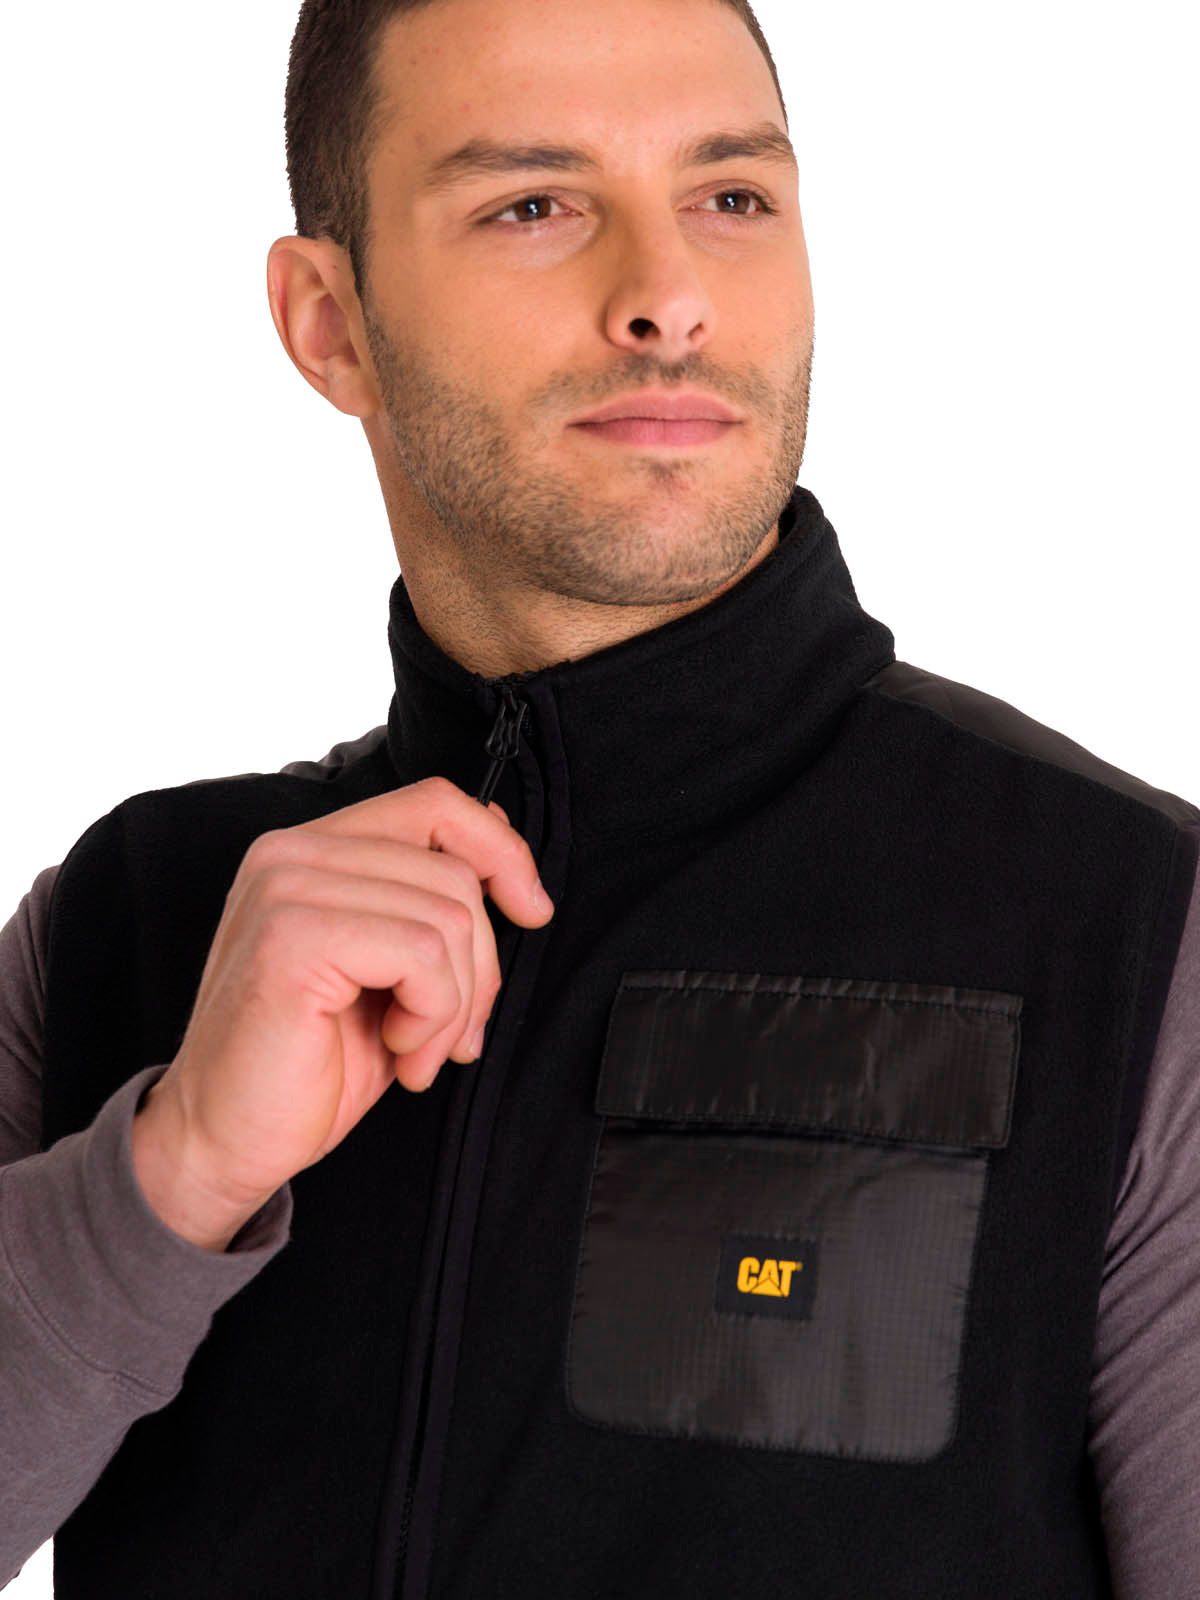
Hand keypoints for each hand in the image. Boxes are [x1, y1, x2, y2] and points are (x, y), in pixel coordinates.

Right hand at [133, 777, 553, 1236]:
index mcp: (312, 849)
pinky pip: (422, 954)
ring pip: (448, 915)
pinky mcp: (291, 939)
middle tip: (450, 1034)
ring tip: (414, 1048)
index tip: (531, 909)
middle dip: (479, 965)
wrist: (226, 1139)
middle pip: (454, 870)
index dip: (501, 850)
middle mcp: (291, 853)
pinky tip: (398, 1049)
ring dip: (454, 1004)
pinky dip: (433, 1015)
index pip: (435, 803)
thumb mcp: (391, 971)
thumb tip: (503, 844)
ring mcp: (285, 889)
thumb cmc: (310, 1063)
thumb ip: (428, 901)